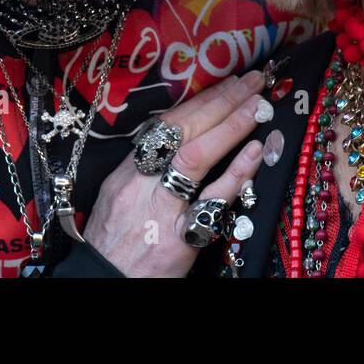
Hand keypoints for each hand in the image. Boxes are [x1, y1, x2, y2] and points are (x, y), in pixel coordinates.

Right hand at [83, 70, 270, 276]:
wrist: (106, 281)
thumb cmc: (116, 240)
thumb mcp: (121, 195)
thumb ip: (148, 167)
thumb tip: (184, 136)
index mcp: (127, 170)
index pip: (167, 124)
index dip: (200, 100)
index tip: (227, 82)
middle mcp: (141, 183)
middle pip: (182, 131)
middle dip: (220, 101)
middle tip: (252, 82)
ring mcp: (160, 208)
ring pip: (195, 156)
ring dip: (230, 126)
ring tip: (257, 105)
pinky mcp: (178, 237)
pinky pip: (212, 200)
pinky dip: (235, 173)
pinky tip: (255, 152)